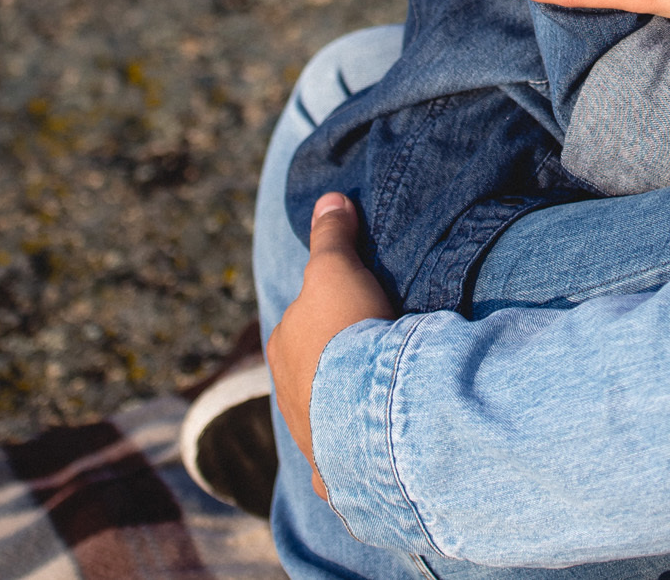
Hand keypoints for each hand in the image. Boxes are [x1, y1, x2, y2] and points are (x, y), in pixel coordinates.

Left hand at [266, 193, 395, 502]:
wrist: (366, 409)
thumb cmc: (347, 331)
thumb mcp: (337, 269)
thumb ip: (332, 236)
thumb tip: (329, 198)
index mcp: (282, 345)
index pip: (303, 322)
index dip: (332, 314)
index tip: (363, 314)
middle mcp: (285, 391)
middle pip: (313, 370)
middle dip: (338, 365)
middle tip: (379, 356)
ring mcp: (307, 433)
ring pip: (327, 412)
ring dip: (349, 405)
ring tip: (387, 398)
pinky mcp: (333, 471)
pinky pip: (342, 460)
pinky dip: (353, 454)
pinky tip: (375, 453)